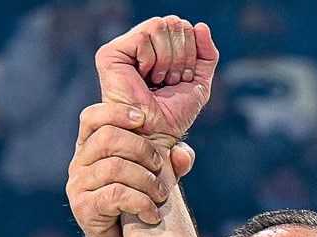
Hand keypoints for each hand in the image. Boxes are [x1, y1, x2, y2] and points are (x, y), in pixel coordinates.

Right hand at [65, 102, 195, 236]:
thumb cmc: (139, 209)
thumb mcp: (156, 180)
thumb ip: (170, 163)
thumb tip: (183, 152)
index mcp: (91, 148)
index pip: (92, 117)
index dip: (117, 112)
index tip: (143, 120)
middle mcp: (80, 163)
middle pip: (108, 137)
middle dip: (143, 150)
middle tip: (160, 169)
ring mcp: (78, 186)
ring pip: (115, 167)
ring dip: (147, 181)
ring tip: (161, 197)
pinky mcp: (84, 208)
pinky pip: (116, 194)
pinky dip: (142, 203)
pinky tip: (152, 215)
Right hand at [93, 16, 217, 143]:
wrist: (157, 133)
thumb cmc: (173, 114)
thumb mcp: (199, 81)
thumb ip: (206, 54)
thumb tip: (201, 26)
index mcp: (157, 49)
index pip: (182, 27)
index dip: (191, 51)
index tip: (182, 78)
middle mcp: (139, 45)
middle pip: (173, 22)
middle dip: (182, 55)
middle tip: (171, 80)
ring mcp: (124, 48)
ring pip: (159, 26)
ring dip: (168, 59)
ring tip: (159, 79)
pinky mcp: (111, 53)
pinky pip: (144, 36)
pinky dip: (153, 59)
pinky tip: (146, 76)